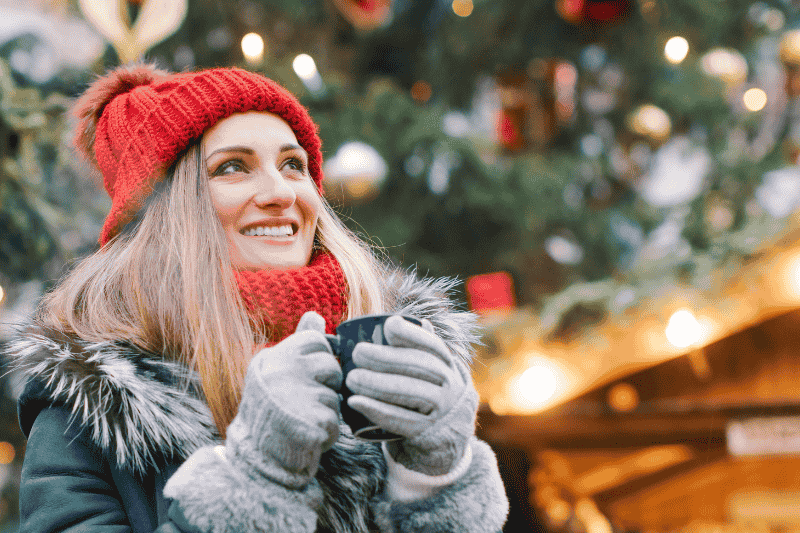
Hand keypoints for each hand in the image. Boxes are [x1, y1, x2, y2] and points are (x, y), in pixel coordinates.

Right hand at [225, 311, 341, 488]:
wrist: (255, 457)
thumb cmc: (271, 409)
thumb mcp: (277, 370)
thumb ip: (299, 343)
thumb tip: (315, 315)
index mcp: (274, 357)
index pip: (317, 341)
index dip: (318, 360)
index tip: (304, 376)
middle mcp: (283, 372)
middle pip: (331, 367)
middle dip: (325, 386)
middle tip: (302, 401)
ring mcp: (296, 397)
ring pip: (335, 396)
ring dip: (325, 411)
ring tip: (301, 419)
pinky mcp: (311, 422)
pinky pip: (335, 421)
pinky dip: (326, 432)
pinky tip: (306, 435)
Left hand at [346, 315, 477, 475]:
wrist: (446, 443)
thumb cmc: (426, 399)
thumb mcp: (430, 375)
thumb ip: (415, 351)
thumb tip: (393, 322)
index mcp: (447, 365)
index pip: (432, 345)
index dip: (412, 334)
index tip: (388, 326)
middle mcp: (450, 385)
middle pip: (420, 367)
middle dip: (387, 357)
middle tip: (358, 353)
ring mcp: (442, 410)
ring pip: (412, 392)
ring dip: (378, 383)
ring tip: (351, 378)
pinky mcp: (428, 433)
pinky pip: (402, 420)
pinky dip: (377, 410)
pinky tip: (355, 402)